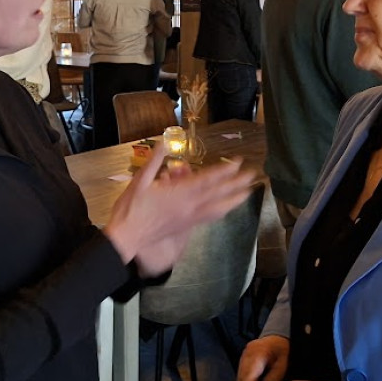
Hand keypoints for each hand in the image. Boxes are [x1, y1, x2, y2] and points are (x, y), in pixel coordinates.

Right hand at [105, 145, 255, 273]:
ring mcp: (190, 217)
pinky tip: (228, 208)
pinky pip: (210, 217)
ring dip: (235, 199)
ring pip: (218, 208)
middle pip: (218, 193)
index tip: (238, 162)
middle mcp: (189, 206)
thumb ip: (154, 160)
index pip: (207, 180)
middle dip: (237, 183)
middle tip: (254, 175)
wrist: (127, 238)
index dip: (224, 170)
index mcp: (179, 193)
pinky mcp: (187, 226)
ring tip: (248, 192)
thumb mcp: (139, 180)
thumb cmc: (131, 209)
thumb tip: (165, 142)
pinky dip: (222, 210)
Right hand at [237, 335, 289, 380]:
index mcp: (257, 351)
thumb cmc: (284, 350)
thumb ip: (273, 379)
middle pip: (242, 378)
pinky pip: (242, 375)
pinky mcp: (244, 359)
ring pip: (240, 378)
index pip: (248, 375)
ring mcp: (244, 355)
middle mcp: (247, 353)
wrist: (280, 338)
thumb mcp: (283, 364)